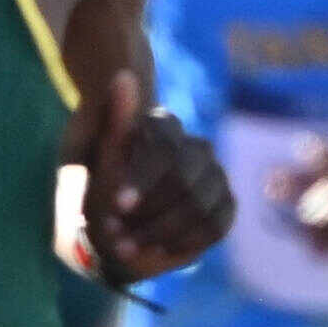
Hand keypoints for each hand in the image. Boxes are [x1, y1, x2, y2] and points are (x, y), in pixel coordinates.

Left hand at [66, 107, 236, 281]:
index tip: (119, 206)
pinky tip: (157, 250)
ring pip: (199, 206)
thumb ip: (114, 120)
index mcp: (165, 129)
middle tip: (117, 237)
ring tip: (128, 248)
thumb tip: (123, 76)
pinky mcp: (226, 205)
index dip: (143, 180)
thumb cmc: (103, 192)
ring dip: (161, 233)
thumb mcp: (101, 161)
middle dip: (149, 215)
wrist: (118, 228)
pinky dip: (183, 243)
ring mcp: (216, 176)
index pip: (165, 149)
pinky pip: (215, 226)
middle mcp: (196, 148)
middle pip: (185, 181)